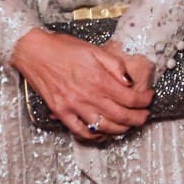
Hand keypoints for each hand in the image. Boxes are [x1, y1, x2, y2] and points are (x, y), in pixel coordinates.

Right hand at [11, 28, 152, 141]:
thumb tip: (129, 80)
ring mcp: (74, 106)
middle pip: (121, 116)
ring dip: (122, 129)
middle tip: (145, 115)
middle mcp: (88, 96)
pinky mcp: (62, 112)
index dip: (144, 101)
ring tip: (129, 125)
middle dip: (138, 118)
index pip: (129, 98)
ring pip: (105, 127)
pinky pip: (82, 132)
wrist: (34, 51)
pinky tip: (103, 133)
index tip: (149, 98)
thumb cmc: (62, 47)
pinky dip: (96, 136)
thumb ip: (114, 64)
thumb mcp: (92, 48)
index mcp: (98, 79)